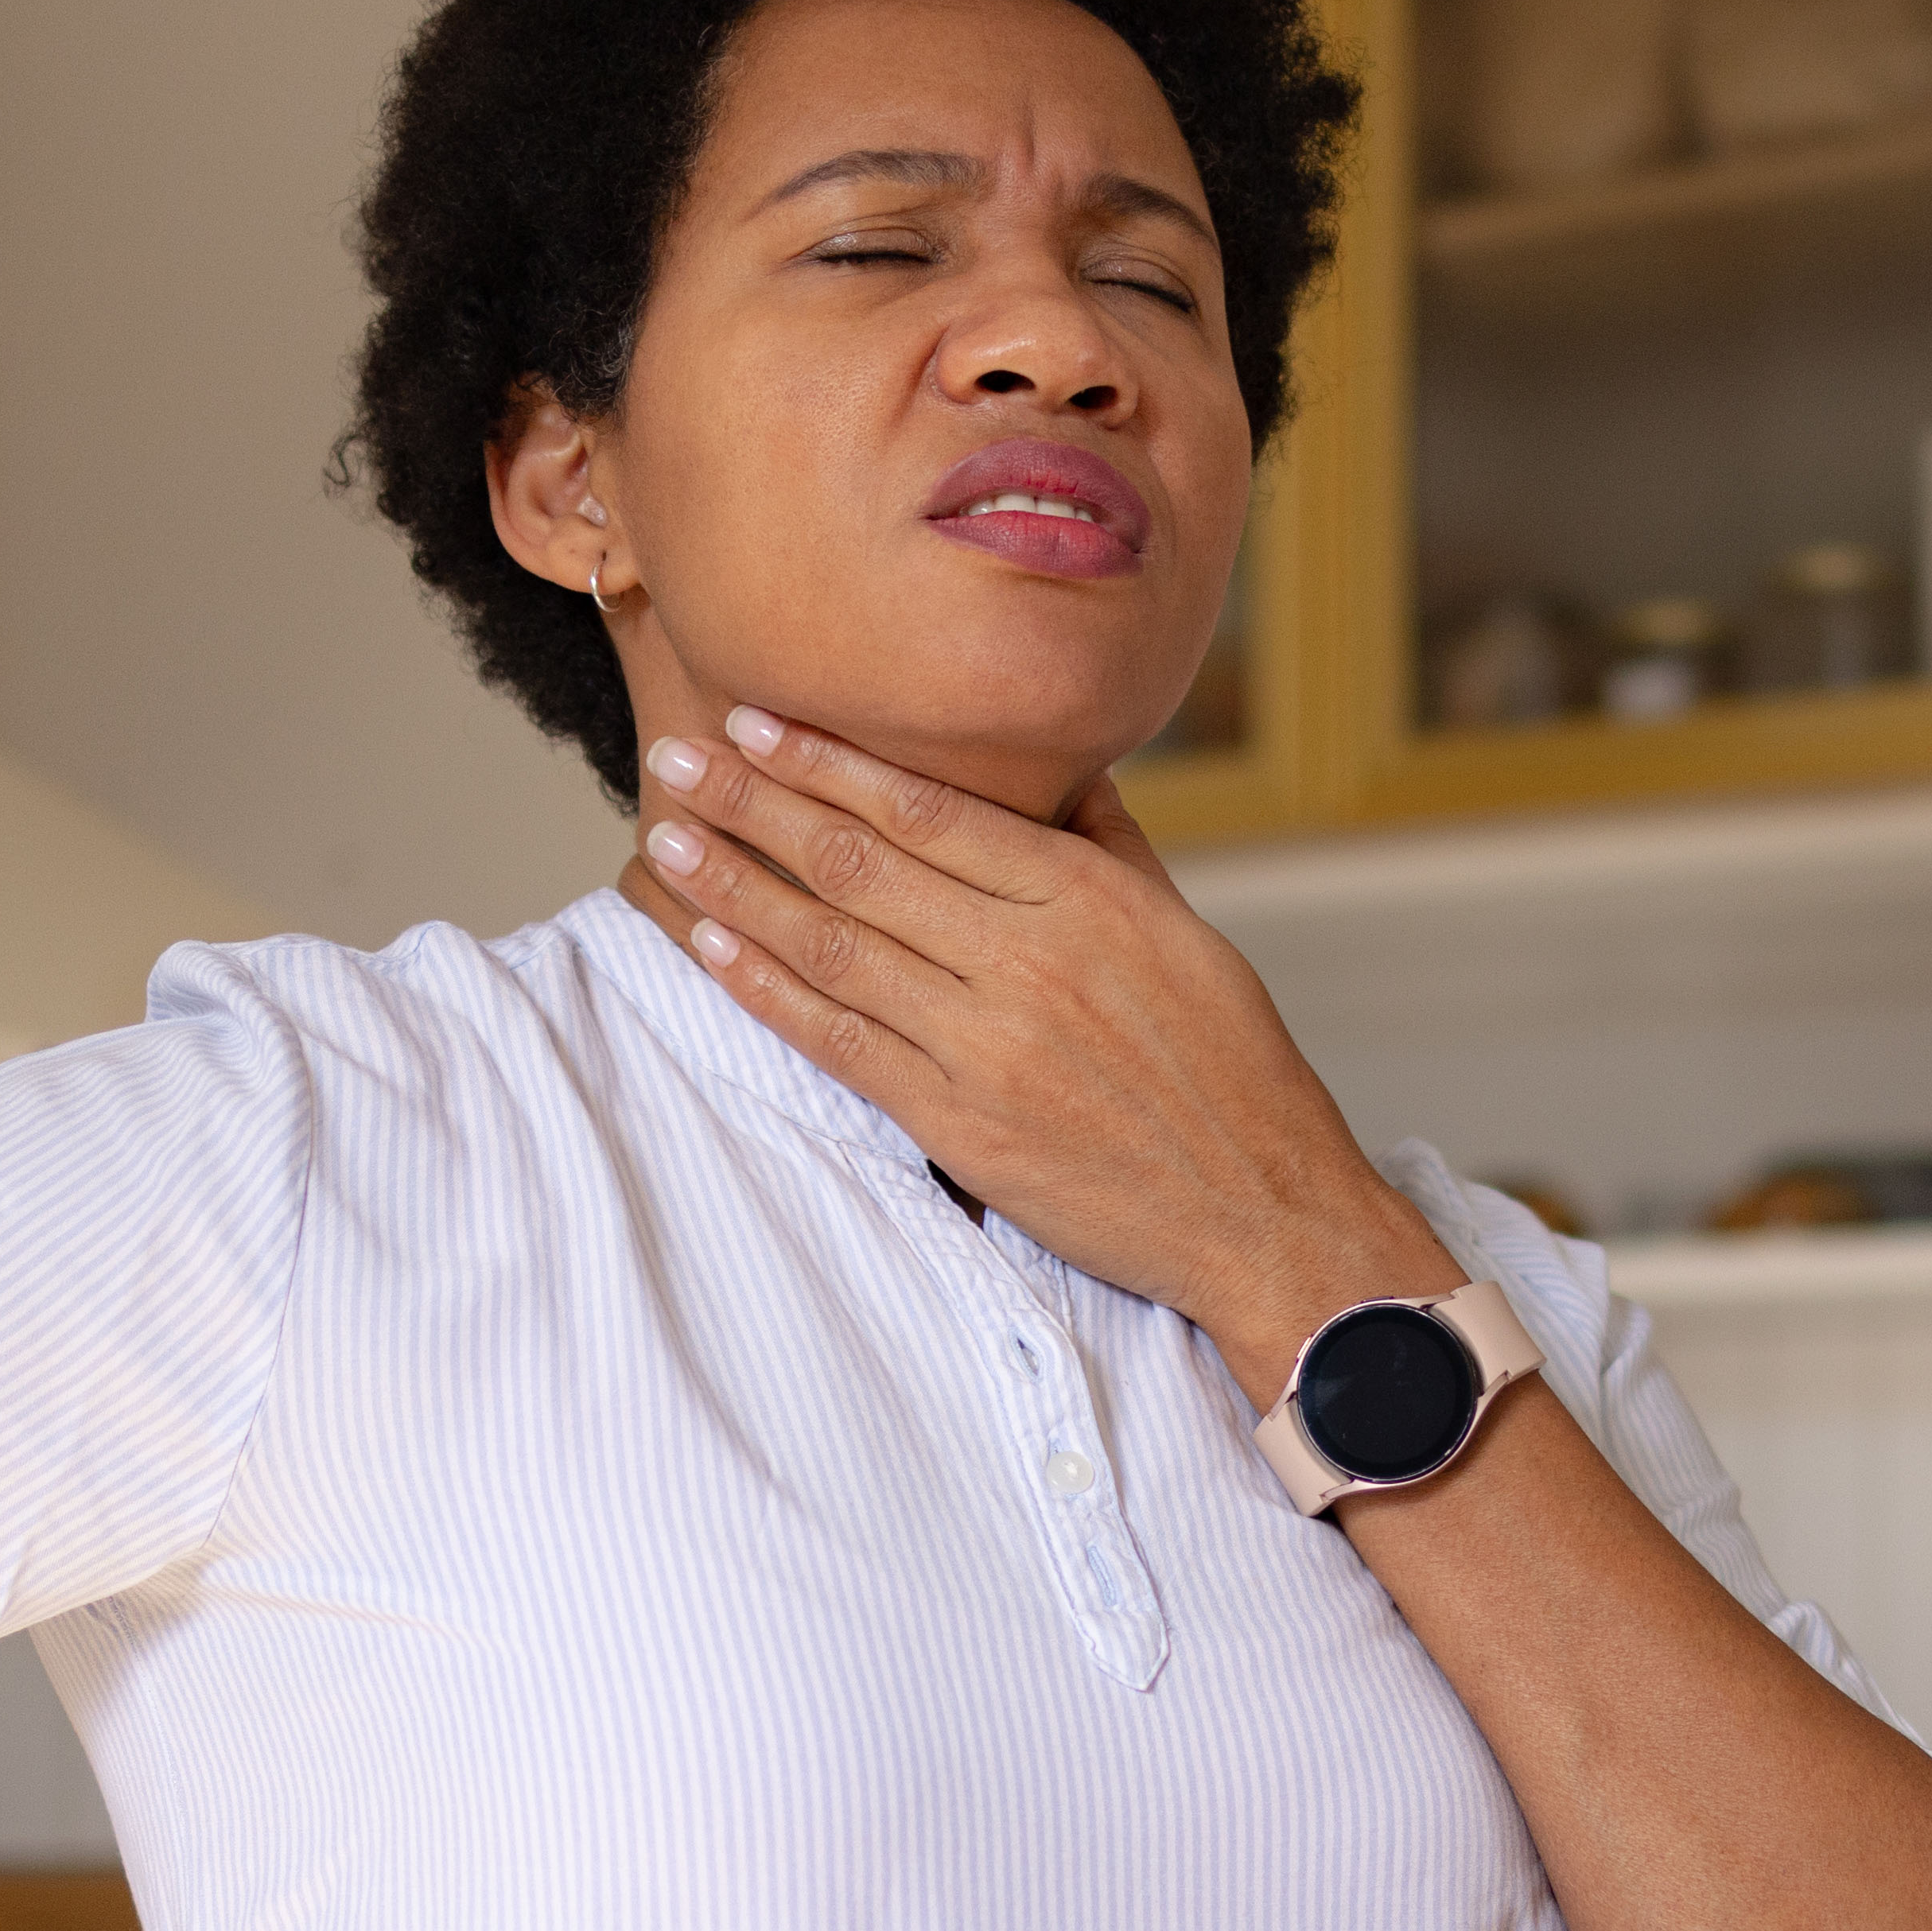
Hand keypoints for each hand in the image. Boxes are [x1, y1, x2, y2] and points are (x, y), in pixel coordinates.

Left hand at [635, 710, 1454, 1371]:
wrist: (1262, 1210)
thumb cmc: (1232, 1071)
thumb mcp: (1187, 935)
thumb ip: (1111, 850)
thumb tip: (1063, 773)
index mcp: (1087, 899)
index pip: (931, 811)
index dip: (831, 763)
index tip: (758, 720)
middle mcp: (1029, 960)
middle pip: (862, 864)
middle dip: (755, 803)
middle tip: (676, 758)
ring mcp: (988, 1045)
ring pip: (836, 945)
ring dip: (737, 886)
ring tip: (669, 837)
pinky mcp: (961, 1124)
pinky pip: (840, 1042)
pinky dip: (767, 988)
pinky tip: (711, 942)